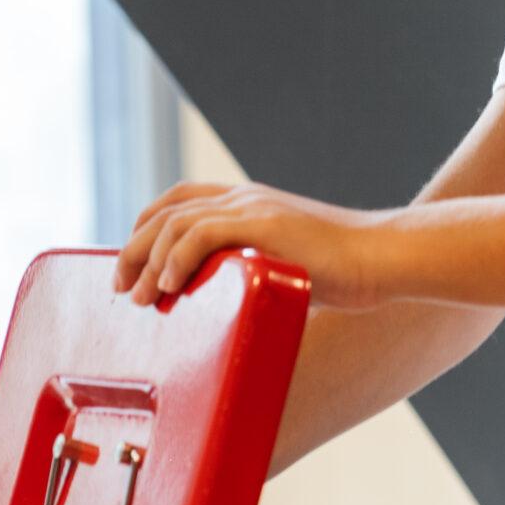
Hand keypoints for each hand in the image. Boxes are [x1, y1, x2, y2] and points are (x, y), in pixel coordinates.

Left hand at [114, 182, 397, 308]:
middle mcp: (245, 198)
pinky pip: (203, 234)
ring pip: (177, 223)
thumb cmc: (348, 271)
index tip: (133, 262)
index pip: (180, 200)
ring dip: (148, 260)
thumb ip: (259, 272)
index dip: (148, 227)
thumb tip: (237, 306)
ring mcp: (254, 208)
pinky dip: (177, 258)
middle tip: (120, 285)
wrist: (384, 257)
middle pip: (167, 211)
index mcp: (249, 202)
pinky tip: (168, 284)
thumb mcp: (291, 265)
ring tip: (139, 295)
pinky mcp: (264, 226)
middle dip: (135, 249)